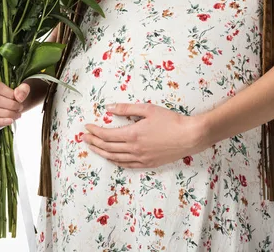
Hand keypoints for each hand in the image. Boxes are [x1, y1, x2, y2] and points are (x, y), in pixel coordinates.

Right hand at [0, 77, 30, 127]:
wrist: (9, 102)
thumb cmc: (11, 92)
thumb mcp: (20, 87)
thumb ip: (23, 89)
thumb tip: (19, 97)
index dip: (6, 92)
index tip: (17, 98)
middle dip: (7, 104)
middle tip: (19, 107)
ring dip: (5, 114)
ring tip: (17, 114)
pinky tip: (10, 120)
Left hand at [81, 102, 210, 168]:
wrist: (189, 136)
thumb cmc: (170, 120)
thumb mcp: (148, 109)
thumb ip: (126, 109)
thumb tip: (108, 108)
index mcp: (132, 134)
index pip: (106, 135)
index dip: (94, 131)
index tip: (87, 127)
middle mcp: (134, 149)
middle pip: (107, 147)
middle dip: (93, 142)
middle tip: (84, 138)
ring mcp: (141, 158)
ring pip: (115, 158)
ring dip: (101, 153)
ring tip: (92, 147)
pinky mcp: (148, 164)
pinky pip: (127, 165)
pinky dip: (115, 161)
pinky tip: (111, 158)